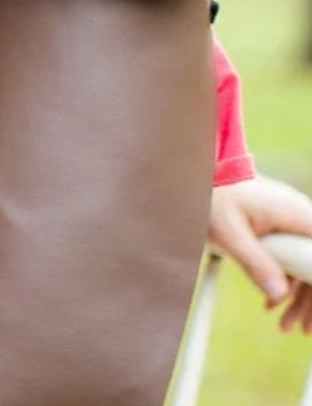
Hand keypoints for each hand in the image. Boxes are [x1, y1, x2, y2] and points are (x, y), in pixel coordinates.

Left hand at [209, 175, 311, 330]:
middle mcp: (302, 218)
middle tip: (298, 330)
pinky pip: (292, 256)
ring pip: (306, 264)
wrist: (200, 171)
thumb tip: (280, 294)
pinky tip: (271, 302)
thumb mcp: (230, 234)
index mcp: (298, 216)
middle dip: (310, 302)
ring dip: (298, 296)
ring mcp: (293, 221)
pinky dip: (285, 279)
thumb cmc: (213, 196)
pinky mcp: (281, 224)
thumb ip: (255, 263)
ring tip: (283, 324)